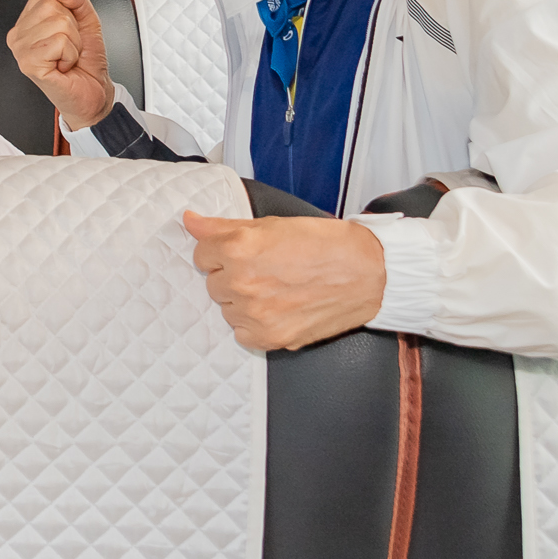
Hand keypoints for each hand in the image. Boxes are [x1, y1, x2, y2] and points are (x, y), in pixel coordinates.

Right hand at [9, 0, 115, 128]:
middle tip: (69, 47)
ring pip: (58, 23)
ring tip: (66, 57)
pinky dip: (70, 55)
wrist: (93, 93)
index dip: (67, 10)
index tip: (68, 32)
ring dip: (73, 43)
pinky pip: (59, 42)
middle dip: (72, 27)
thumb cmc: (86, 62)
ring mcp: (20, 50)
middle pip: (52, 5)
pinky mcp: (29, 64)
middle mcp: (18, 34)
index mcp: (27, 22)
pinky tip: (64, 66)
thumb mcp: (87, 21)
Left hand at [182, 213, 387, 351]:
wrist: (368, 272)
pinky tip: (279, 310)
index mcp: (237, 249)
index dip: (222, 252)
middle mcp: (241, 282)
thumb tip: (190, 220)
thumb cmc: (323, 244)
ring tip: (277, 289)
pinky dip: (255, 324)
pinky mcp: (270, 337)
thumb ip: (222, 226)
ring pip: (227, 308)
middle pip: (213, 282)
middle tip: (267, 270)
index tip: (244, 253)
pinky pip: (242, 332)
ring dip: (243, 301)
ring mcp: (255, 313)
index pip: (201, 254)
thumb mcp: (270, 225)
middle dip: (233, 276)